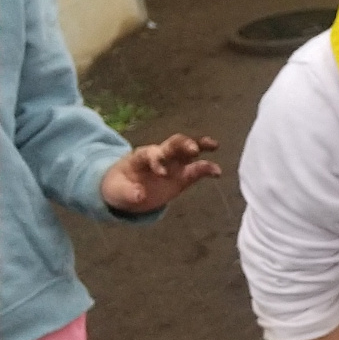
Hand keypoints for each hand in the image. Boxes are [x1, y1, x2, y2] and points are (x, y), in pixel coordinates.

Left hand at [100, 134, 220, 213]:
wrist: (126, 192)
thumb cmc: (119, 187)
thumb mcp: (118, 191)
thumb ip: (129, 193)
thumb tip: (140, 195)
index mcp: (142, 157)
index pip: (151, 153)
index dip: (157, 161)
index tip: (161, 173)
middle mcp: (161, 155)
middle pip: (173, 144)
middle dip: (183, 144)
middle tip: (194, 149)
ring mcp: (174, 164)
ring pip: (188, 150)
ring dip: (200, 145)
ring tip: (214, 145)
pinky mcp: (183, 175)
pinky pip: (197, 169)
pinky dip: (208, 168)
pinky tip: (217, 172)